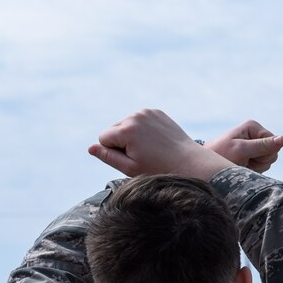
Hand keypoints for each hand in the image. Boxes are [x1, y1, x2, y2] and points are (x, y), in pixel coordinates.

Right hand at [88, 109, 232, 179]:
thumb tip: (90, 148)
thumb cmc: (159, 170)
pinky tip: (156, 141)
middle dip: (123, 142)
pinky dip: (144, 130)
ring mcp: (147, 112)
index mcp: (127, 129)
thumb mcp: (130, 168)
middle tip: (144, 156)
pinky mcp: (157, 112)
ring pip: (127, 125)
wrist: (191, 163)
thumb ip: (108, 157)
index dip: (114, 152)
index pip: (104, 139)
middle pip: (114, 129)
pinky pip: (140, 121)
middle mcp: (135, 115)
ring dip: (133, 136)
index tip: (133, 160)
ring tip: (151, 149)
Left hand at [205, 120, 282, 172]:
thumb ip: (263, 145)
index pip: (274, 143)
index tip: (247, 155)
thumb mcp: (242, 150)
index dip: (264, 154)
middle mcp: (256, 135)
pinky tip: (242, 166)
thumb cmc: (221, 154)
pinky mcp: (253, 156)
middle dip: (260, 161)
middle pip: (273, 153)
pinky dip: (253, 170)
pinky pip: (263, 167)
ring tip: (241, 163)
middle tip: (244, 160)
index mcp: (253, 127)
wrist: (207, 166)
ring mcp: (255, 146)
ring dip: (256, 167)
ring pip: (268, 162)